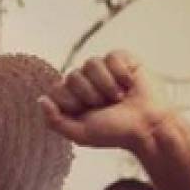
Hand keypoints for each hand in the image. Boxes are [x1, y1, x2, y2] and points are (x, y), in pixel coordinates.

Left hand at [38, 50, 173, 152]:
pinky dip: (121, 73)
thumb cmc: (114, 132)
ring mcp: (102, 70)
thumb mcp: (79, 133)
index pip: (56, 89)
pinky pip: (112, 56)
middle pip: (73, 75)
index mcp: (71, 98)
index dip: (72, 102)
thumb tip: (41, 99)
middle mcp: (84, 82)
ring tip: (118, 98)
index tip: (88, 113)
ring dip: (106, 84)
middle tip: (106, 106)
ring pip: (91, 63)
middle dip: (90, 94)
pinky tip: (129, 84)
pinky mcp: (122, 61)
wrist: (148, 126)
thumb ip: (54, 121)